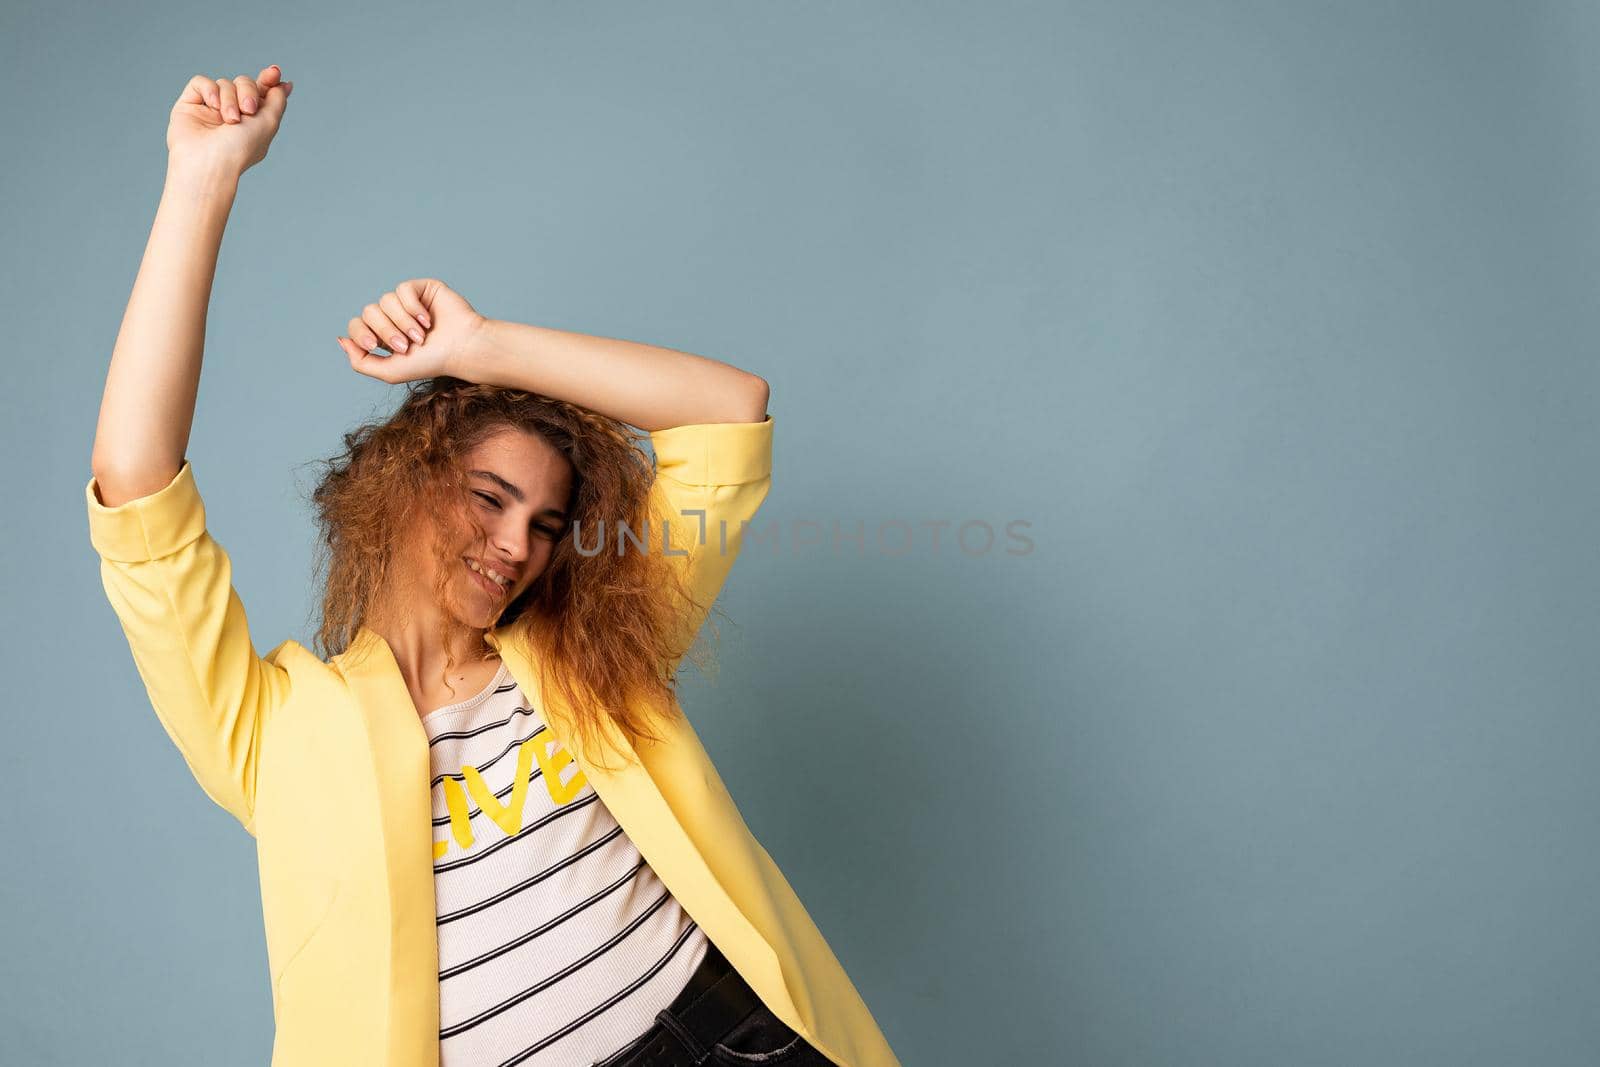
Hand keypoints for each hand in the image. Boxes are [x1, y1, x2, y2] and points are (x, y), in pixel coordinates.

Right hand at [167, 65, 292, 176]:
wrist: (210, 162)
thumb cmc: (241, 148)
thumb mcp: (269, 123)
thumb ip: (277, 100)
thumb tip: (284, 84)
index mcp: (253, 119)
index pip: (260, 92)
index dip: (268, 80)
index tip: (274, 72)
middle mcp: (232, 113)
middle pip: (244, 82)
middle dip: (249, 92)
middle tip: (248, 110)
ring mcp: (211, 109)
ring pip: (224, 84)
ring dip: (230, 99)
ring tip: (230, 120)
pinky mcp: (190, 105)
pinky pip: (201, 82)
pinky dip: (209, 90)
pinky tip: (212, 106)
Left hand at [335, 278, 488, 383]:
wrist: (461, 349)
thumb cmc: (431, 363)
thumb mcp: (389, 371)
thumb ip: (361, 362)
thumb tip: (341, 340)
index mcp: (383, 335)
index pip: (356, 325)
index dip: (360, 333)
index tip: (372, 344)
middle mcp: (393, 316)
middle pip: (369, 312)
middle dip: (386, 331)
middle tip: (407, 345)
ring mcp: (407, 301)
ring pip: (385, 301)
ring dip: (403, 322)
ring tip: (421, 335)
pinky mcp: (421, 288)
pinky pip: (402, 290)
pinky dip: (412, 307)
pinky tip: (427, 320)